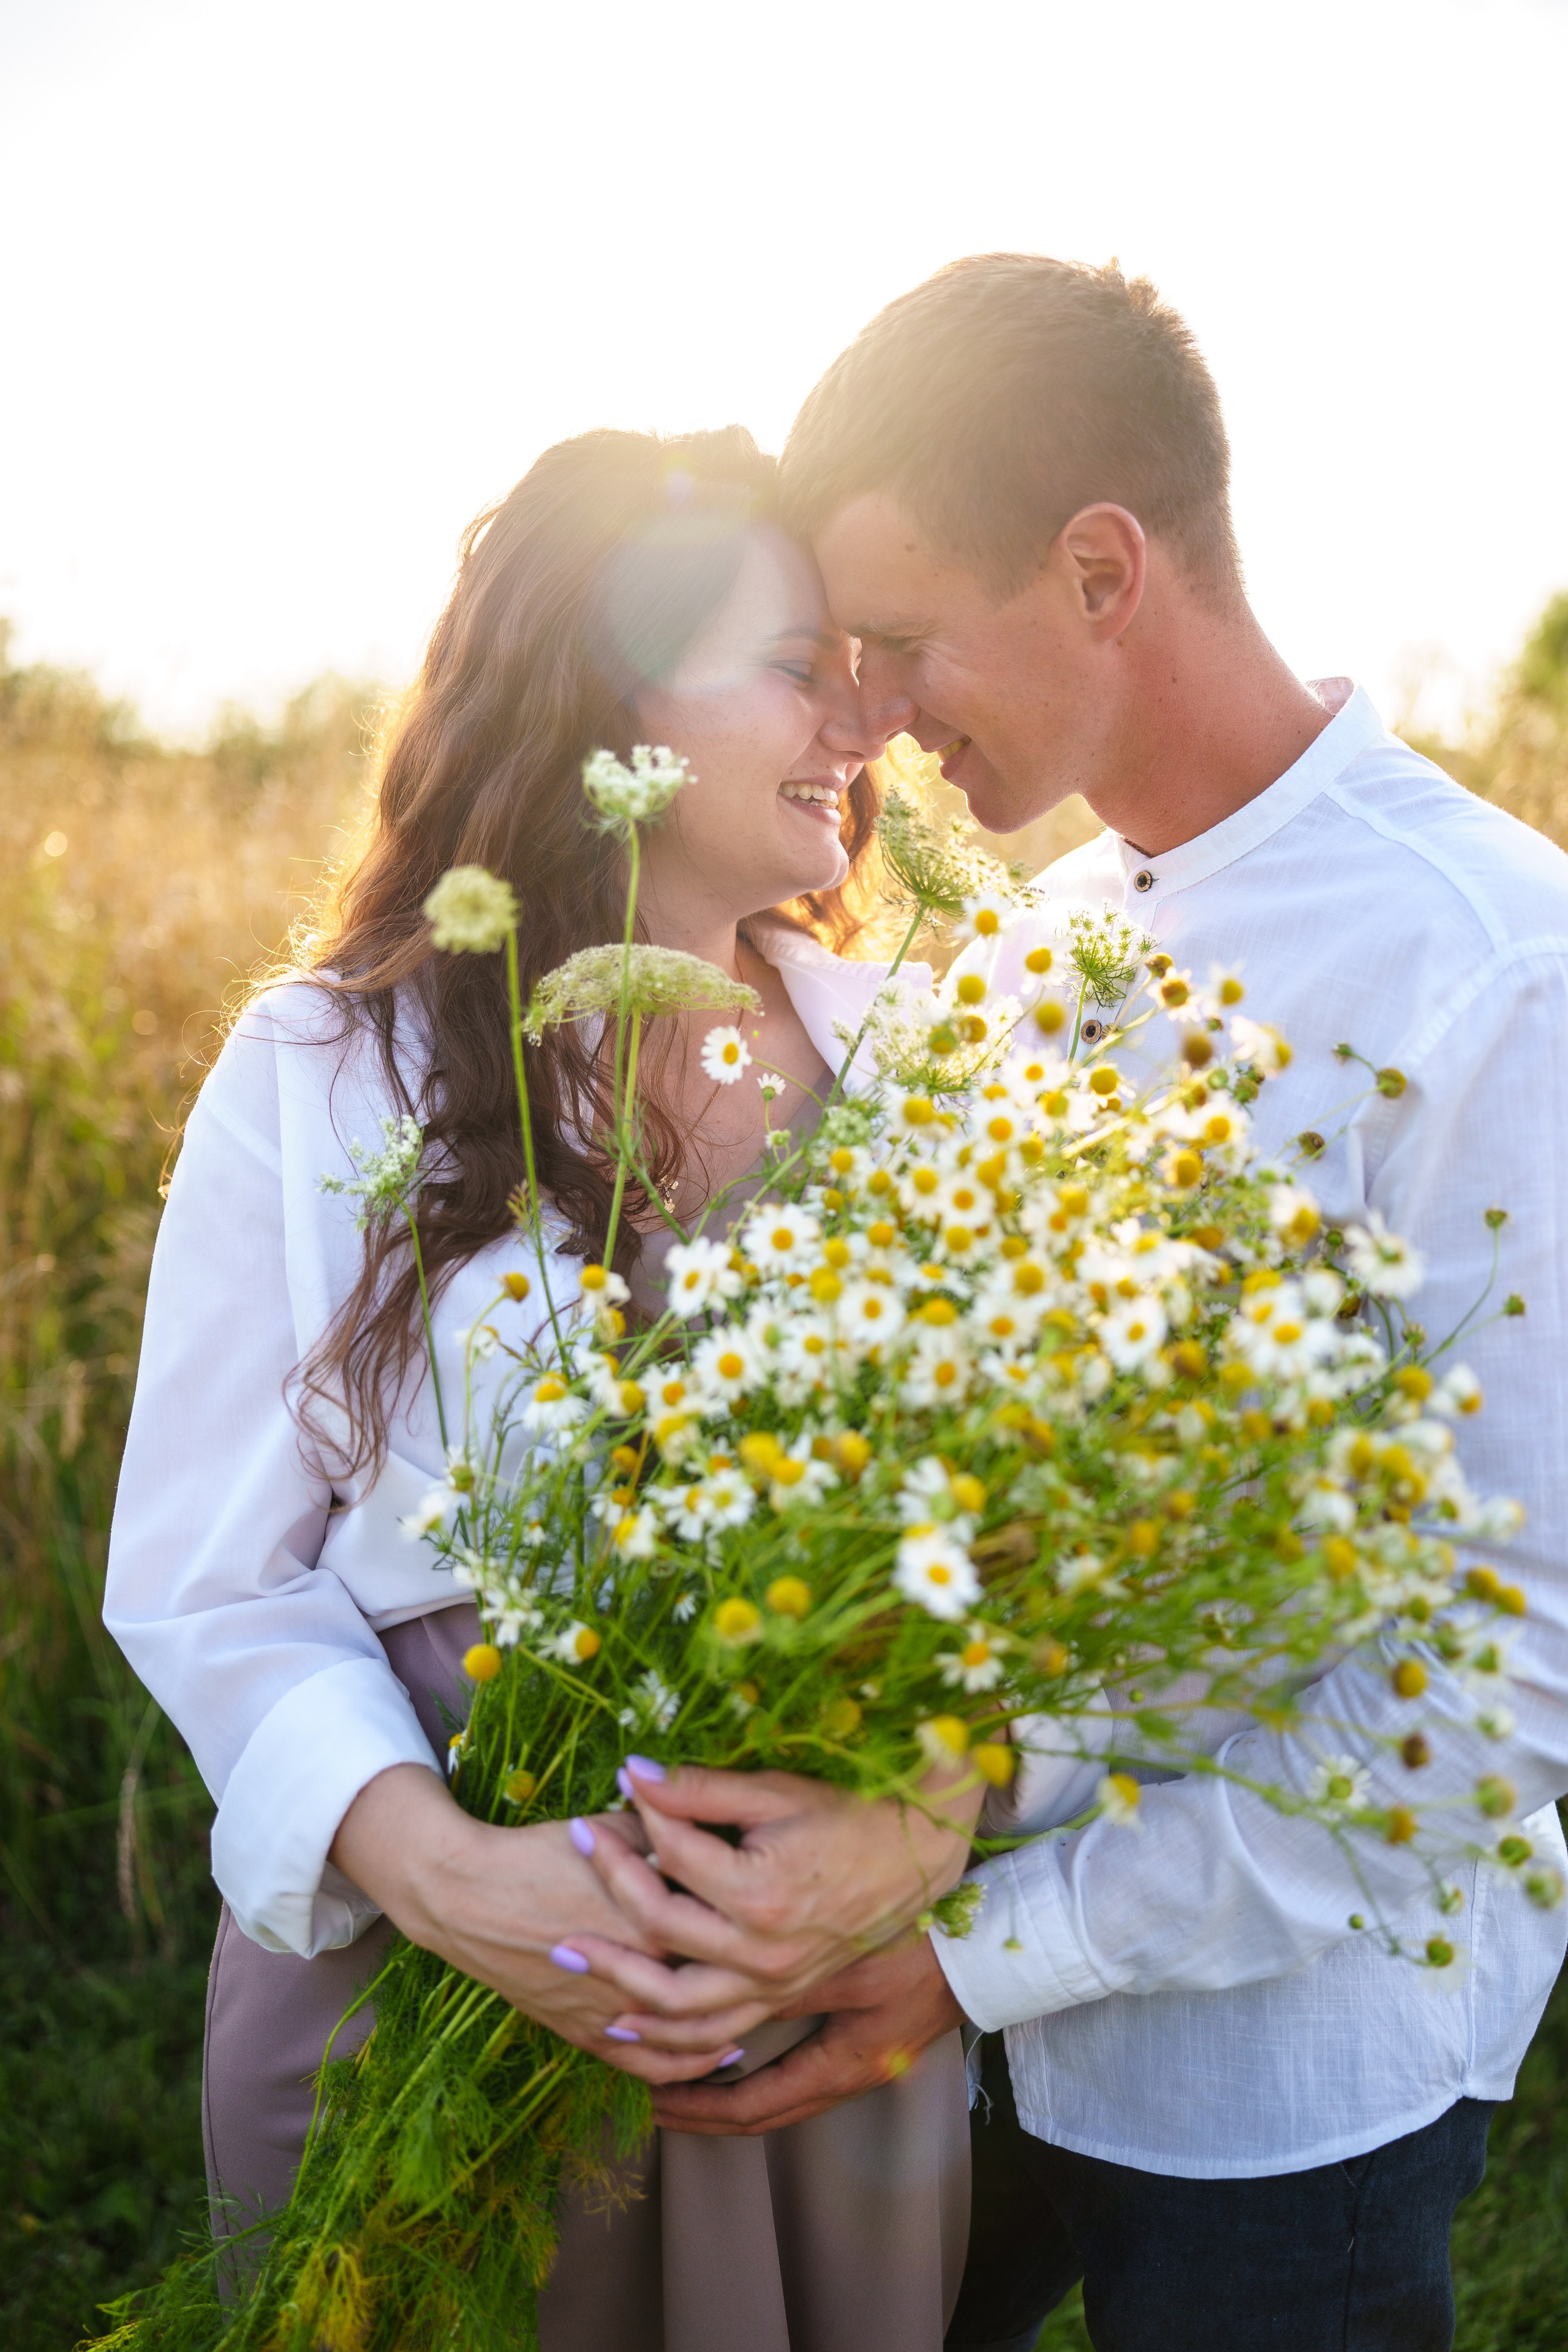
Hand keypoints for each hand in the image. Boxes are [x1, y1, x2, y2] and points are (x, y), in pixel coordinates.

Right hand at [329, 1764, 742, 2083]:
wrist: (465, 1894)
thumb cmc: (541, 1852)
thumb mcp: (614, 1828)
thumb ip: (671, 1837)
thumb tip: (720, 1833)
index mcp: (650, 1919)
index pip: (718, 1925)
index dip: (749, 1917)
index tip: (780, 1905)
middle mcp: (635, 1975)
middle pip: (710, 1983)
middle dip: (750, 1977)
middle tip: (788, 1964)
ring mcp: (609, 2013)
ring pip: (686, 2035)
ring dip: (726, 2028)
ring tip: (758, 2018)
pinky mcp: (582, 2033)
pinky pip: (644, 2063)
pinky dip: (681, 2065)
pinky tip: (710, 2056)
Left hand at [570, 1758, 981, 2005]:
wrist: (918, 1857)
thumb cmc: (847, 1814)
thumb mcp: (776, 1792)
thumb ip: (702, 1789)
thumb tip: (632, 1772)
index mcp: (763, 1893)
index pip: (673, 1857)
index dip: (635, 1824)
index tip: (605, 1799)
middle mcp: (766, 1951)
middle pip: (660, 1937)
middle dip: (606, 1906)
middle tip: (560, 1891)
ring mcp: (776, 1983)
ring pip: (682, 2008)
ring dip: (623, 1989)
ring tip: (575, 1966)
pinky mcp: (782, 1997)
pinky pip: (717, 2035)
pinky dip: (669, 2038)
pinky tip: (632, 2022)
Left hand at [648, 1935, 964, 2136]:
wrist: (990, 1947)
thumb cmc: (925, 1952)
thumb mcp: (850, 1964)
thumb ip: (786, 1985)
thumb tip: (718, 1999)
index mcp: (842, 2069)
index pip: (752, 2109)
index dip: (697, 2108)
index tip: (649, 2096)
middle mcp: (847, 2078)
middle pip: (761, 2115)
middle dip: (703, 2111)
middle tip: (648, 2095)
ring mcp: (859, 2063)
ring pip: (778, 2096)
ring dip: (728, 2091)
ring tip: (680, 2074)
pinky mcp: (866, 2041)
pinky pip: (796, 2072)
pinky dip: (759, 2070)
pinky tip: (736, 2046)